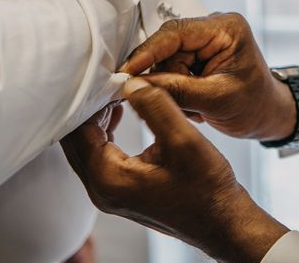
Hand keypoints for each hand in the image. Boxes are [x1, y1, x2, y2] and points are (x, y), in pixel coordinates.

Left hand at [61, 80, 287, 262]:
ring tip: (116, 92)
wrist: (222, 221)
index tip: (109, 76)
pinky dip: (105, 131)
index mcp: (109, 178)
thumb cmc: (207, 188)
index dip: (90, 99)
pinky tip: (121, 113)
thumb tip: (130, 83)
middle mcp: (101, 189)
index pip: (78, 130)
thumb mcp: (184, 139)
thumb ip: (155, 107)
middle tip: (108, 80)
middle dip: (89, 107)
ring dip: (97, 118)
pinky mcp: (121, 190)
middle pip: (75, 140)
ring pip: (86, 146)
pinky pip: (100, 155)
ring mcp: (110, 193)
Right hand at [120, 13, 296, 141]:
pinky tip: (195, 103)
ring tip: (197, 107)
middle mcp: (212, 28)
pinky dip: (176, 90)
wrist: (268, 115)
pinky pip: (171, 70)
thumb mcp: (216, 100)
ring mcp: (204, 41)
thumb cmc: (255, 105)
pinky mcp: (197, 55)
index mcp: (225, 28)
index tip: (126, 72)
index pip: (175, 32)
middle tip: (184, 103)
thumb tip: (137, 85)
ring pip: (165, 62)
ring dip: (173, 88)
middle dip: (167, 78)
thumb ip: (176, 90)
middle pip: (166, 49)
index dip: (147, 52)